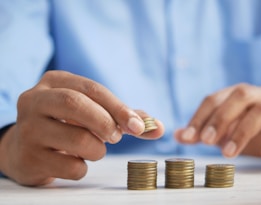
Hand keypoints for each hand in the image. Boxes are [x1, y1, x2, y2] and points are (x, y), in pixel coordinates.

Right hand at [0, 71, 163, 185]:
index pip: (92, 88)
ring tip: (93, 149)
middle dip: (106, 123)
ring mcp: (28, 129)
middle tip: (116, 138)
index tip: (139, 126)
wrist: (24, 148)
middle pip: (76, 104)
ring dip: (97, 149)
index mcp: (54, 82)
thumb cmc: (66, 125)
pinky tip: (74, 161)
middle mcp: (35, 100)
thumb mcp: (90, 112)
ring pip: (77, 140)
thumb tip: (158, 127)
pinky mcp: (28, 157)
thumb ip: (124, 117)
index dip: (119, 107)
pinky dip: (83, 167)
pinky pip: (70, 167)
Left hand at [175, 83, 260, 166]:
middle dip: (220, 118)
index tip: (188, 136)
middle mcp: (260, 95)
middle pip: (240, 95)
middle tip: (206, 141)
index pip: (215, 98)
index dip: (200, 116)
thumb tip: (177, 135)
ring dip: (242, 132)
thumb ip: (203, 132)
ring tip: (229, 154)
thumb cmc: (254, 132)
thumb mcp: (225, 132)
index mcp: (239, 94)